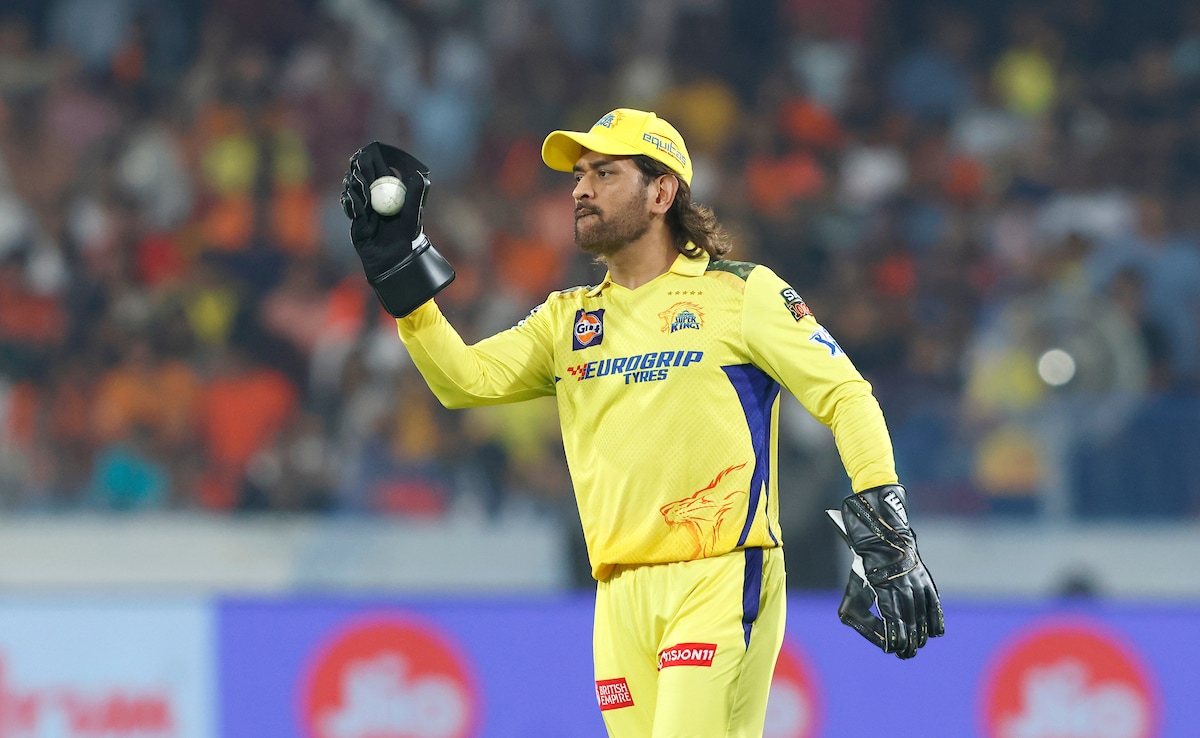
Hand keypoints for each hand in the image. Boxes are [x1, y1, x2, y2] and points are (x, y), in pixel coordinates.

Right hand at [340, 142, 453, 316]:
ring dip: (354, 184)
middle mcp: (378, 199)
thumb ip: (416, 194)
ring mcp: (366, 210)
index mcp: (393, 193)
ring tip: (356, 181)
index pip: (381, 171)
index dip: (375, 160)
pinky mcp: (357, 222)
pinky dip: (349, 201)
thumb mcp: (414, 215)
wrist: (395, 262)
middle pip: (365, 178)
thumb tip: (420, 174)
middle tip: (358, 162)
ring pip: (355, 191)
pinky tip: (350, 197)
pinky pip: (350, 208)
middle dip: (361, 169)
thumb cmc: (409, 238)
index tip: (370, 151)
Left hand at [826, 485, 943, 658]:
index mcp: (884, 589)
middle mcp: (904, 586)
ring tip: (918, 646)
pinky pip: (934, 602)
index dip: (895, 637)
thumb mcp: (856, 586)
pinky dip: (936, 618)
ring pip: (923, 613)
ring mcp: (917, 582)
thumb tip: (872, 634)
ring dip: (921, 633)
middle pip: (910, 620)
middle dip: (909, 641)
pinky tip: (935, 633)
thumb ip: (857, 611)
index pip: (893, 620)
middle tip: (905, 654)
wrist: (882, 537)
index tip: (893, 649)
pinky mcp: (926, 579)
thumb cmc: (865, 567)